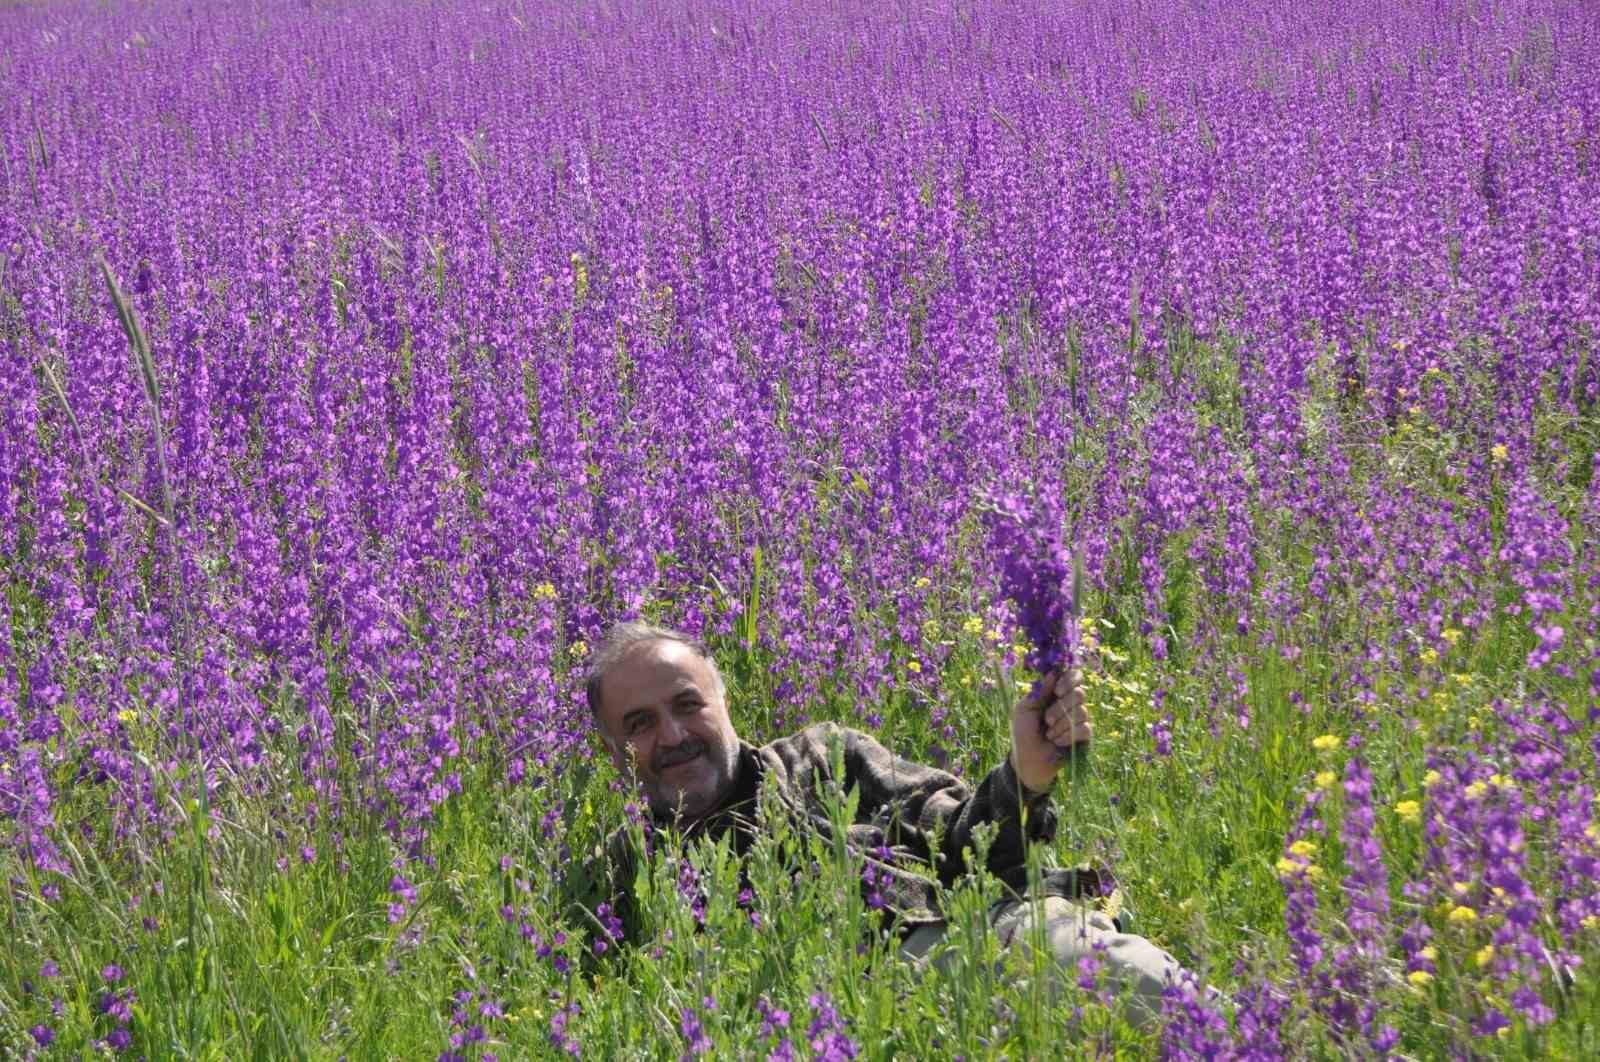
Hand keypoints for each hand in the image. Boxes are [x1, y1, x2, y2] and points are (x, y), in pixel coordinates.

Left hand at [1009, 667, 1089, 793]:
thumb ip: (1039, 691)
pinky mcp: (1084, 737)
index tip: (1057, 691)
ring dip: (1062, 724)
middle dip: (1061, 708)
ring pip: (1082, 712)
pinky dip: (1069, 735)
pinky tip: (1057, 741)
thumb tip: (1053, 673)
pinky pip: (1085, 729)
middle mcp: (1070, 703)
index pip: (1074, 676)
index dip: (1070, 680)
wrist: (1027, 759)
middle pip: (1080, 693)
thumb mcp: (1024, 709)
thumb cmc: (1023, 732)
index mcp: (1056, 693)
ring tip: (1049, 734)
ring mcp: (1078, 720)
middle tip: (1047, 720)